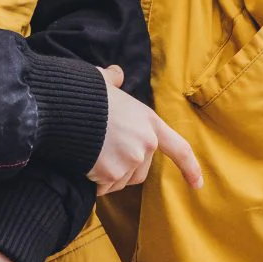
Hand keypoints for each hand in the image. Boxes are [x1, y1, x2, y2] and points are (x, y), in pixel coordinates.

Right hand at [92, 65, 203, 194]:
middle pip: (140, 172)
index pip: (179, 148)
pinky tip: (83, 162)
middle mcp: (145, 144)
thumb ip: (114, 80)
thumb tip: (115, 74)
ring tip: (90, 153)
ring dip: (106, 176)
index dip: (190, 168)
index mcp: (150, 122)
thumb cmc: (85, 93)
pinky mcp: (111, 174)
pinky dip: (92, 181)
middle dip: (123, 169)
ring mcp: (130, 160)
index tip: (197, 184)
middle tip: (102, 152)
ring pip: (119, 182)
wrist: (64, 107)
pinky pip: (102, 187)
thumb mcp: (105, 82)